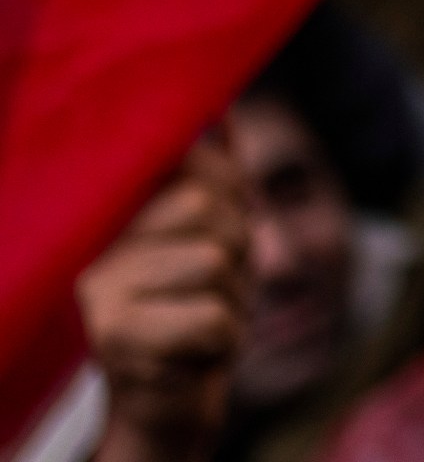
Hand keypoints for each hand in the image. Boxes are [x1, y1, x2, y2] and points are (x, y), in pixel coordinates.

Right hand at [78, 139, 250, 461]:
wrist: (164, 406)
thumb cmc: (192, 311)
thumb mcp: (211, 238)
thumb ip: (214, 176)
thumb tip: (224, 109)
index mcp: (115, 217)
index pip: (193, 164)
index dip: (231, 191)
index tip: (222, 226)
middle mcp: (94, 247)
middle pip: (209, 210)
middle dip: (237, 252)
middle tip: (210, 291)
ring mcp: (98, 292)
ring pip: (217, 262)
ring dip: (233, 300)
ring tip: (199, 320)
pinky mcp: (115, 338)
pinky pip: (214, 320)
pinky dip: (224, 341)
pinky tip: (194, 353)